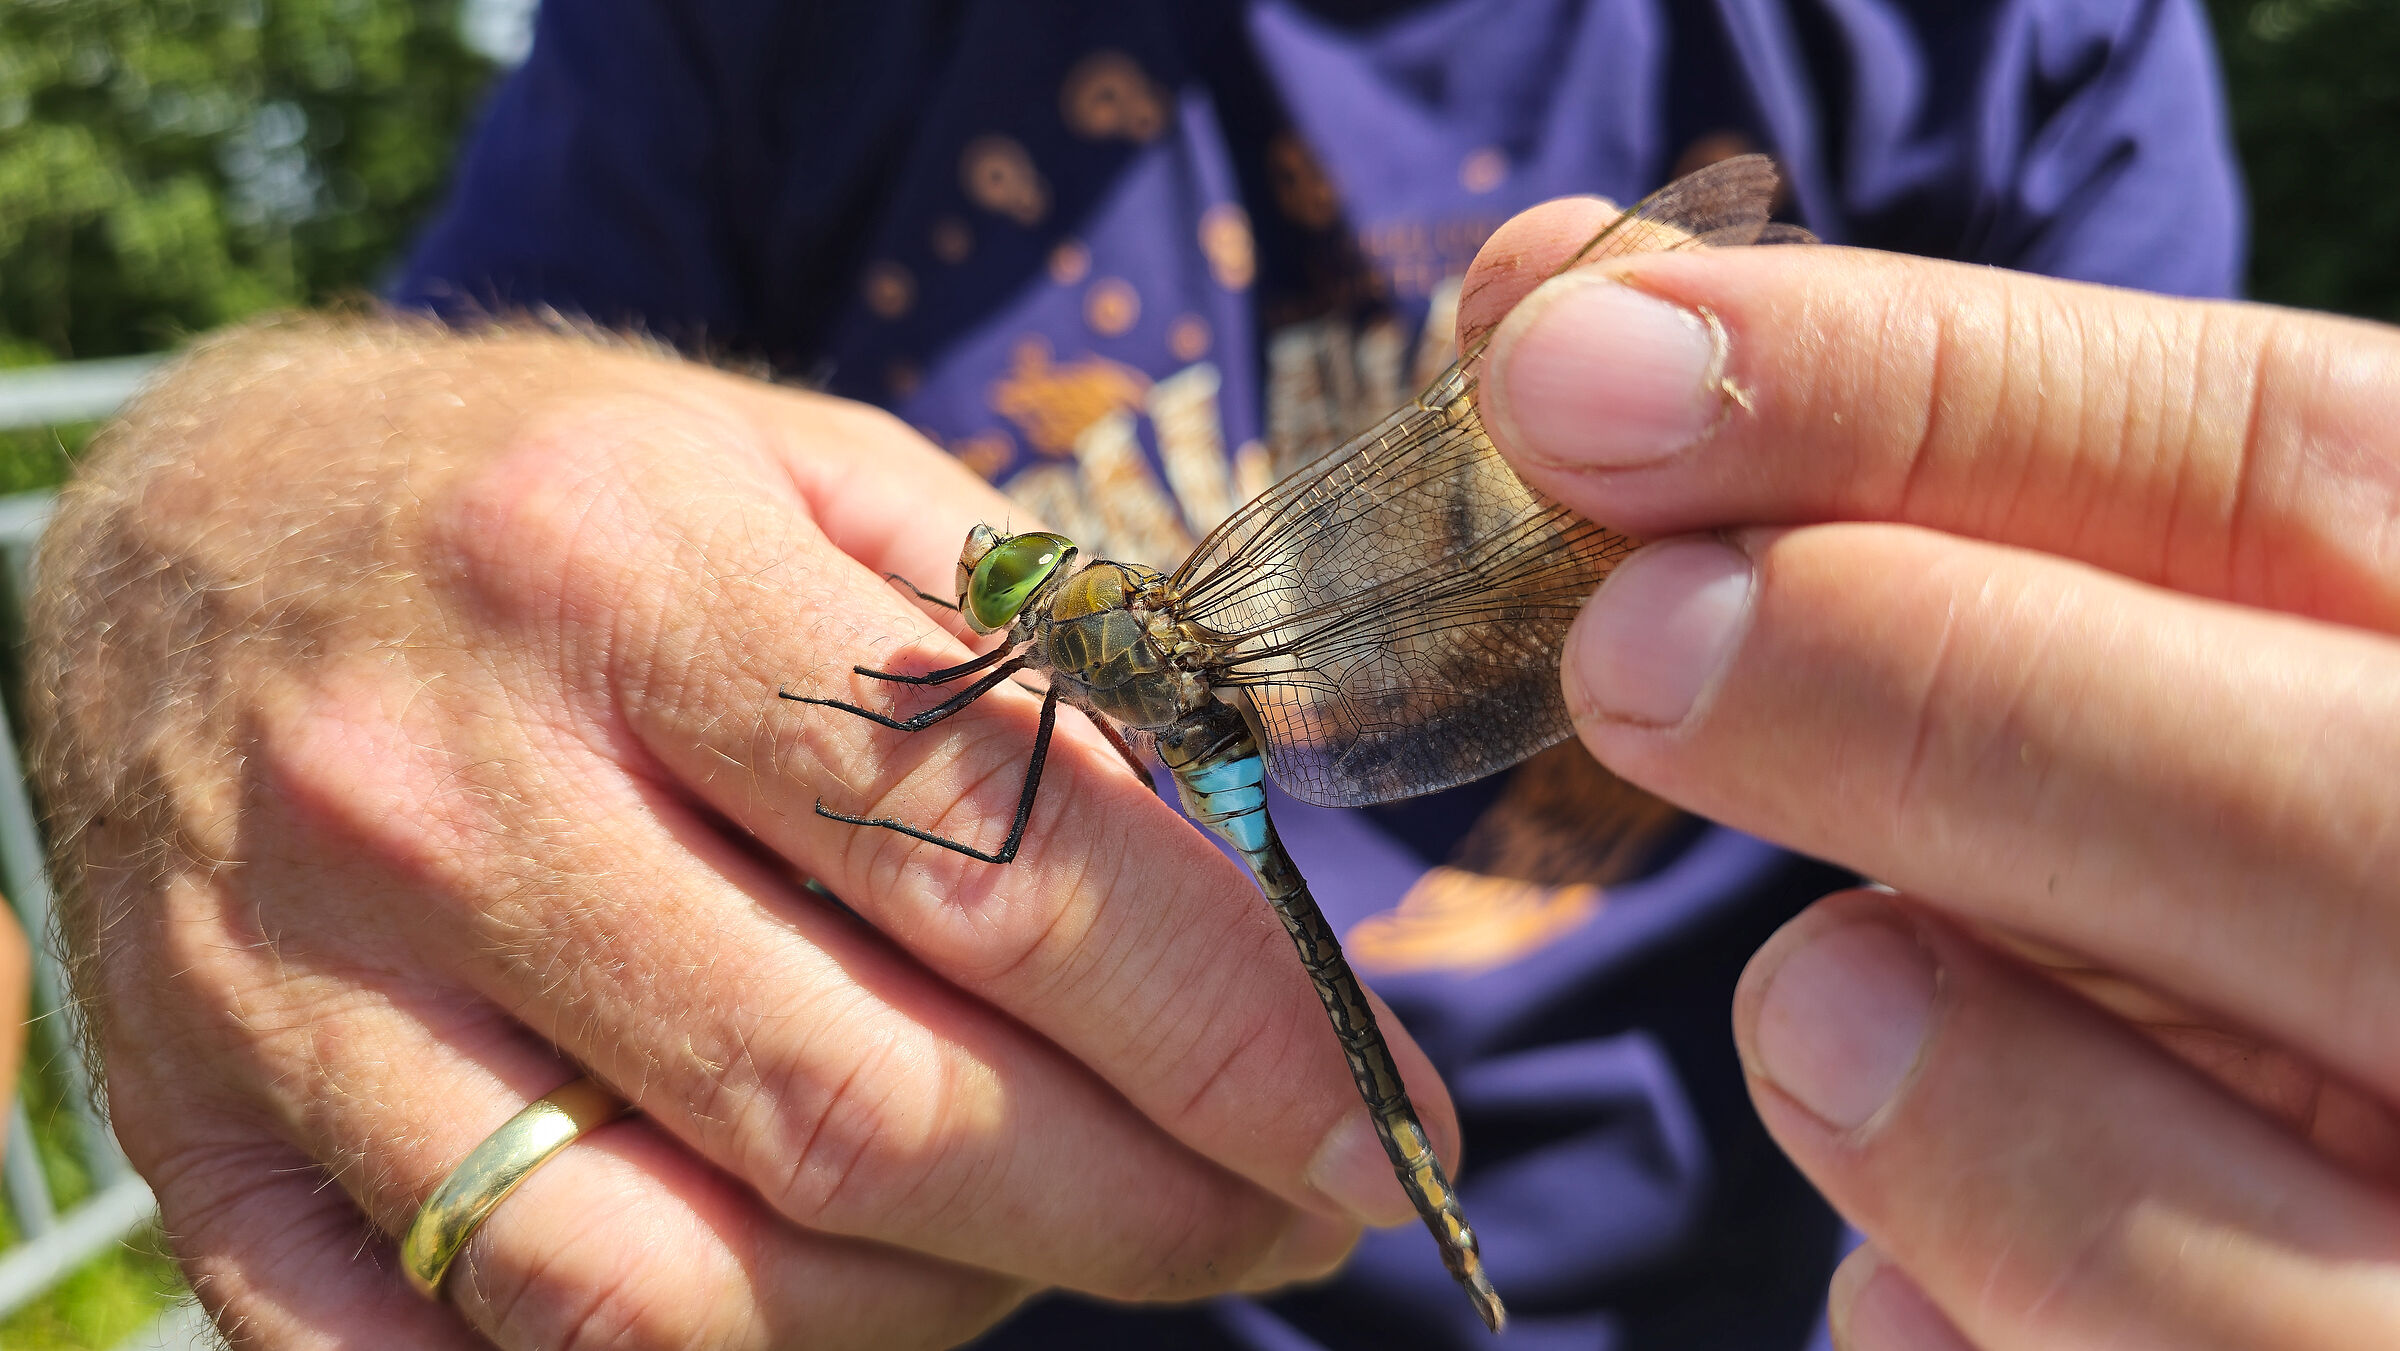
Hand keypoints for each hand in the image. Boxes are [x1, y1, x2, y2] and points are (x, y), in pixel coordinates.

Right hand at [32, 321, 1448, 1346]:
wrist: (187, 527)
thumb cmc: (552, 494)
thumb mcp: (806, 474)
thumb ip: (1026, 669)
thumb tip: (1255, 890)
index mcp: (627, 567)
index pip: (999, 864)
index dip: (1235, 1030)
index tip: (1385, 1124)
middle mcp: (444, 787)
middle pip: (860, 1108)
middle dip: (1141, 1209)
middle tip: (1285, 1215)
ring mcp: (291, 989)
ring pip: (675, 1280)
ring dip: (945, 1304)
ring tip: (1065, 1229)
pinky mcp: (199, 1141)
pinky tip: (827, 1289)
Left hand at [1466, 206, 2399, 1348]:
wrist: (2353, 1192)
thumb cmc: (2229, 887)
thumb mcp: (2158, 681)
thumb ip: (1936, 525)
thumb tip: (1568, 341)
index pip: (2290, 477)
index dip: (1915, 396)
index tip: (1582, 356)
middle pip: (2332, 823)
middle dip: (1922, 697)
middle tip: (1623, 642)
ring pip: (2179, 1229)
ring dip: (1915, 1076)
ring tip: (1834, 998)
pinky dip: (1935, 1297)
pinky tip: (1941, 1241)